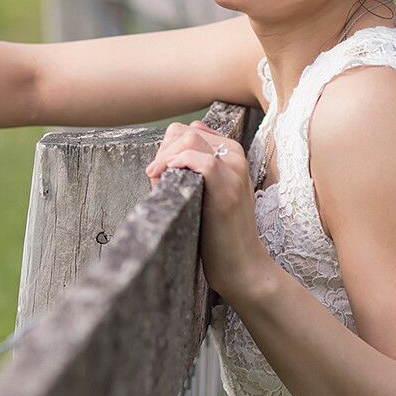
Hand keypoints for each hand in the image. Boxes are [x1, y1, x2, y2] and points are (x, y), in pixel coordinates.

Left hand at [144, 119, 278, 303]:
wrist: (241, 265)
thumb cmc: (218, 233)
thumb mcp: (205, 193)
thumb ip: (190, 171)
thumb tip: (161, 158)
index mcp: (231, 154)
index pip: (190, 131)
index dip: (168, 147)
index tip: (159, 171)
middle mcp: (235, 156)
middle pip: (186, 131)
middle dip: (162, 151)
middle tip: (155, 177)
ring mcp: (234, 169)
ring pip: (189, 138)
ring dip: (165, 157)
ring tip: (157, 179)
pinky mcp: (228, 186)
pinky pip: (198, 159)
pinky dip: (175, 164)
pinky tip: (165, 180)